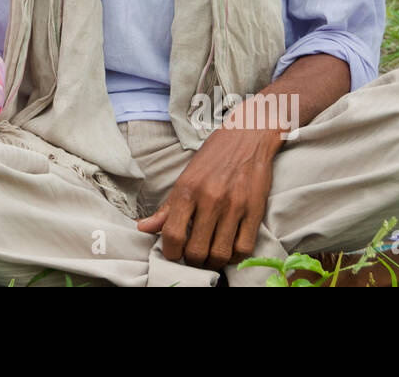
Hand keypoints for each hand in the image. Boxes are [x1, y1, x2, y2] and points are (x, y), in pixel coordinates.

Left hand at [136, 116, 280, 269]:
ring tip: (210, 255)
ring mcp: (234, 206)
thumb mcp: (186, 177)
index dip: (170, 252)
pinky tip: (229, 248)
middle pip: (196, 251)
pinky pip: (244, 248)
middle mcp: (210, 198)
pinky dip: (234, 256)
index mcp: (187, 190)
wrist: (247, 136)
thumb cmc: (214, 157)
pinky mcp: (255, 210)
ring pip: (220, 254)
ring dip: (213, 262)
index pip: (173, 235)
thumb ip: (167, 208)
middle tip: (193, 256)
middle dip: (192, 260)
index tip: (173, 253)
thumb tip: (143, 228)